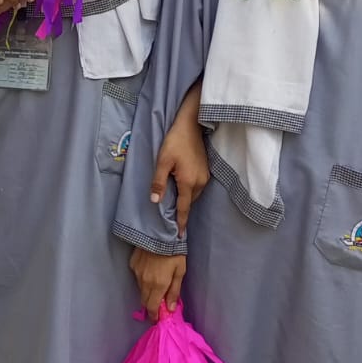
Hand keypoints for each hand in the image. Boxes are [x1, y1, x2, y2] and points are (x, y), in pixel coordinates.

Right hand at [131, 247, 185, 321]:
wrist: (160, 233)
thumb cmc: (174, 253)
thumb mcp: (180, 272)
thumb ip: (174, 291)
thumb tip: (169, 309)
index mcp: (158, 285)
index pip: (152, 307)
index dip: (153, 316)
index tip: (156, 319)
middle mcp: (145, 282)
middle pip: (144, 300)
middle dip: (150, 305)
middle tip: (156, 305)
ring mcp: (137, 273)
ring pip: (140, 289)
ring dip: (147, 292)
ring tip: (155, 285)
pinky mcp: (132, 265)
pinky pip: (137, 277)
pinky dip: (143, 279)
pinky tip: (149, 271)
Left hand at [151, 85, 208, 235]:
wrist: (191, 126)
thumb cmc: (175, 142)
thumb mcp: (162, 162)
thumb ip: (159, 182)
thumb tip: (155, 201)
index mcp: (188, 182)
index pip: (184, 208)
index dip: (181, 222)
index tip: (180, 237)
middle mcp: (200, 183)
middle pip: (189, 202)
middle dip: (181, 211)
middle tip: (172, 220)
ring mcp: (205, 177)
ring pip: (193, 195)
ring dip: (185, 200)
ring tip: (175, 205)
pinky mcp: (206, 171)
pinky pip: (197, 187)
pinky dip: (189, 191)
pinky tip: (182, 188)